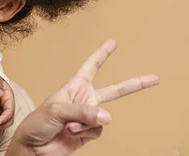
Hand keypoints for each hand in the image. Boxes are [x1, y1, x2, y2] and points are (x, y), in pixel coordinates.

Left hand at [8, 40, 158, 155]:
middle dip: (134, 85)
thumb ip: (83, 112)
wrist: (33, 147)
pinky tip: (71, 134)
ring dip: (85, 123)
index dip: (102, 54)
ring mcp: (87, 118)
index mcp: (74, 87)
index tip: (113, 42)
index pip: (91, 67)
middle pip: (114, 91)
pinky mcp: (88, 134)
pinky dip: (85, 133)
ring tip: (68, 126)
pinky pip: (97, 131)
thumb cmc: (38, 123)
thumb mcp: (57, 110)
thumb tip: (108, 118)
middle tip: (155, 78)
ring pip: (102, 118)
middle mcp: (84, 100)